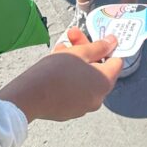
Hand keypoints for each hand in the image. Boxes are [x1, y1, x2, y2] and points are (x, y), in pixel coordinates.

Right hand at [0, 28, 121, 121]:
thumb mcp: (79, 52)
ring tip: (60, 48)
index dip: (108, 48)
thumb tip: (113, 42)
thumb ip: (99, 47)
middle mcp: (98, 98)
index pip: (116, 62)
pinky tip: (55, 65)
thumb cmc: (56, 71)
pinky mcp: (69, 111)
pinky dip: (69, 77)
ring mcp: (83, 106)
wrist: (30, 96)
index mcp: (104, 83)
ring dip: (75, 61)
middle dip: (85, 50)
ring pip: (84, 78)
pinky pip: (74, 90)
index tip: (97, 38)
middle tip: (72, 36)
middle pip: (98, 69)